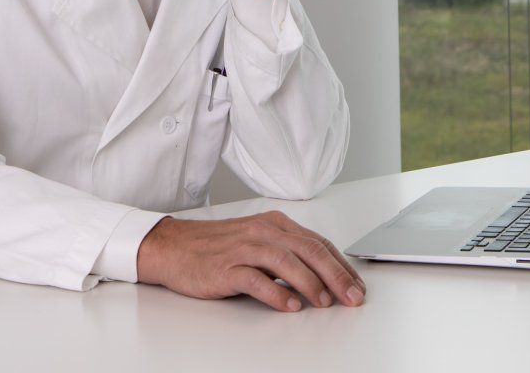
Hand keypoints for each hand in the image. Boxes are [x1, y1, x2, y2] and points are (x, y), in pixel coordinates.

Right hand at [136, 211, 366, 311]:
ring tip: (325, 302)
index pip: (317, 243)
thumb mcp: (257, 241)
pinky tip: (290, 306)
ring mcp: (244, 248)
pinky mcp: (226, 267)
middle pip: (309, 250)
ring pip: (286, 261)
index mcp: (274, 223)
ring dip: (310, 283)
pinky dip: (276, 293)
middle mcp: (263, 231)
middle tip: (352, 297)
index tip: (357, 285)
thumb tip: (322, 275)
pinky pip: (256, 279)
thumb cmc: (215, 247)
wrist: (172, 247)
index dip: (341, 265)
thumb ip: (286, 253)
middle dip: (336, 275)